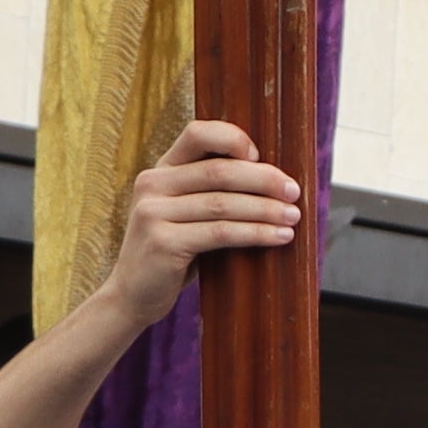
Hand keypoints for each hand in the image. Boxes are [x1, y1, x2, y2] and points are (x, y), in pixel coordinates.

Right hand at [90, 119, 306, 337]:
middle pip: (218, 171)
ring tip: (293, 217)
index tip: (261, 157)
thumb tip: (276, 182)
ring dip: (265, 209)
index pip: (198, 133)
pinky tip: (279, 237)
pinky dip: (255, 233)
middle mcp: (152, 184)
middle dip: (264, 180)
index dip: (233, 138)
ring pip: (223, 204)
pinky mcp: (162, 242)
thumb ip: (212, 192)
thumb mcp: (186, 213)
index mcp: (161, 169)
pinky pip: (220, 233)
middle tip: (294, 193)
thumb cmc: (173, 251)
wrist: (133, 295)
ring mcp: (153, 212)